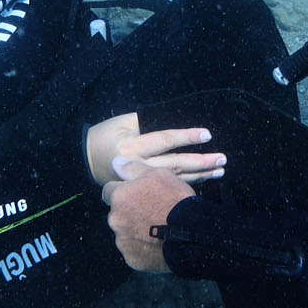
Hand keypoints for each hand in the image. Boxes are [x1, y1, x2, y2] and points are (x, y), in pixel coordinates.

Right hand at [85, 116, 223, 185]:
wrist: (85, 160)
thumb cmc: (105, 135)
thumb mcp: (122, 122)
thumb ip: (145, 121)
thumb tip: (174, 117)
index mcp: (132, 147)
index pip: (164, 141)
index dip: (186, 137)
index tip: (207, 134)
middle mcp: (138, 167)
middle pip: (174, 165)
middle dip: (200, 162)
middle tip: (222, 159)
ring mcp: (140, 182)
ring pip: (174, 179)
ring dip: (199, 176)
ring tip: (219, 171)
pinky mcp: (141, 190)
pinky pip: (167, 189)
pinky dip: (187, 185)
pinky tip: (203, 182)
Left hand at [104, 159, 195, 272]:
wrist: (190, 233)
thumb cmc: (174, 200)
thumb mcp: (158, 174)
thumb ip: (133, 168)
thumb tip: (115, 162)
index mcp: (119, 197)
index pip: (108, 191)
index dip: (122, 192)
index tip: (136, 195)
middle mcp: (115, 219)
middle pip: (116, 214)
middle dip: (128, 213)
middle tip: (150, 213)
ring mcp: (122, 241)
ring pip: (124, 233)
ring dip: (135, 231)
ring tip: (156, 230)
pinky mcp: (131, 259)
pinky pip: (133, 251)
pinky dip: (142, 248)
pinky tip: (157, 244)